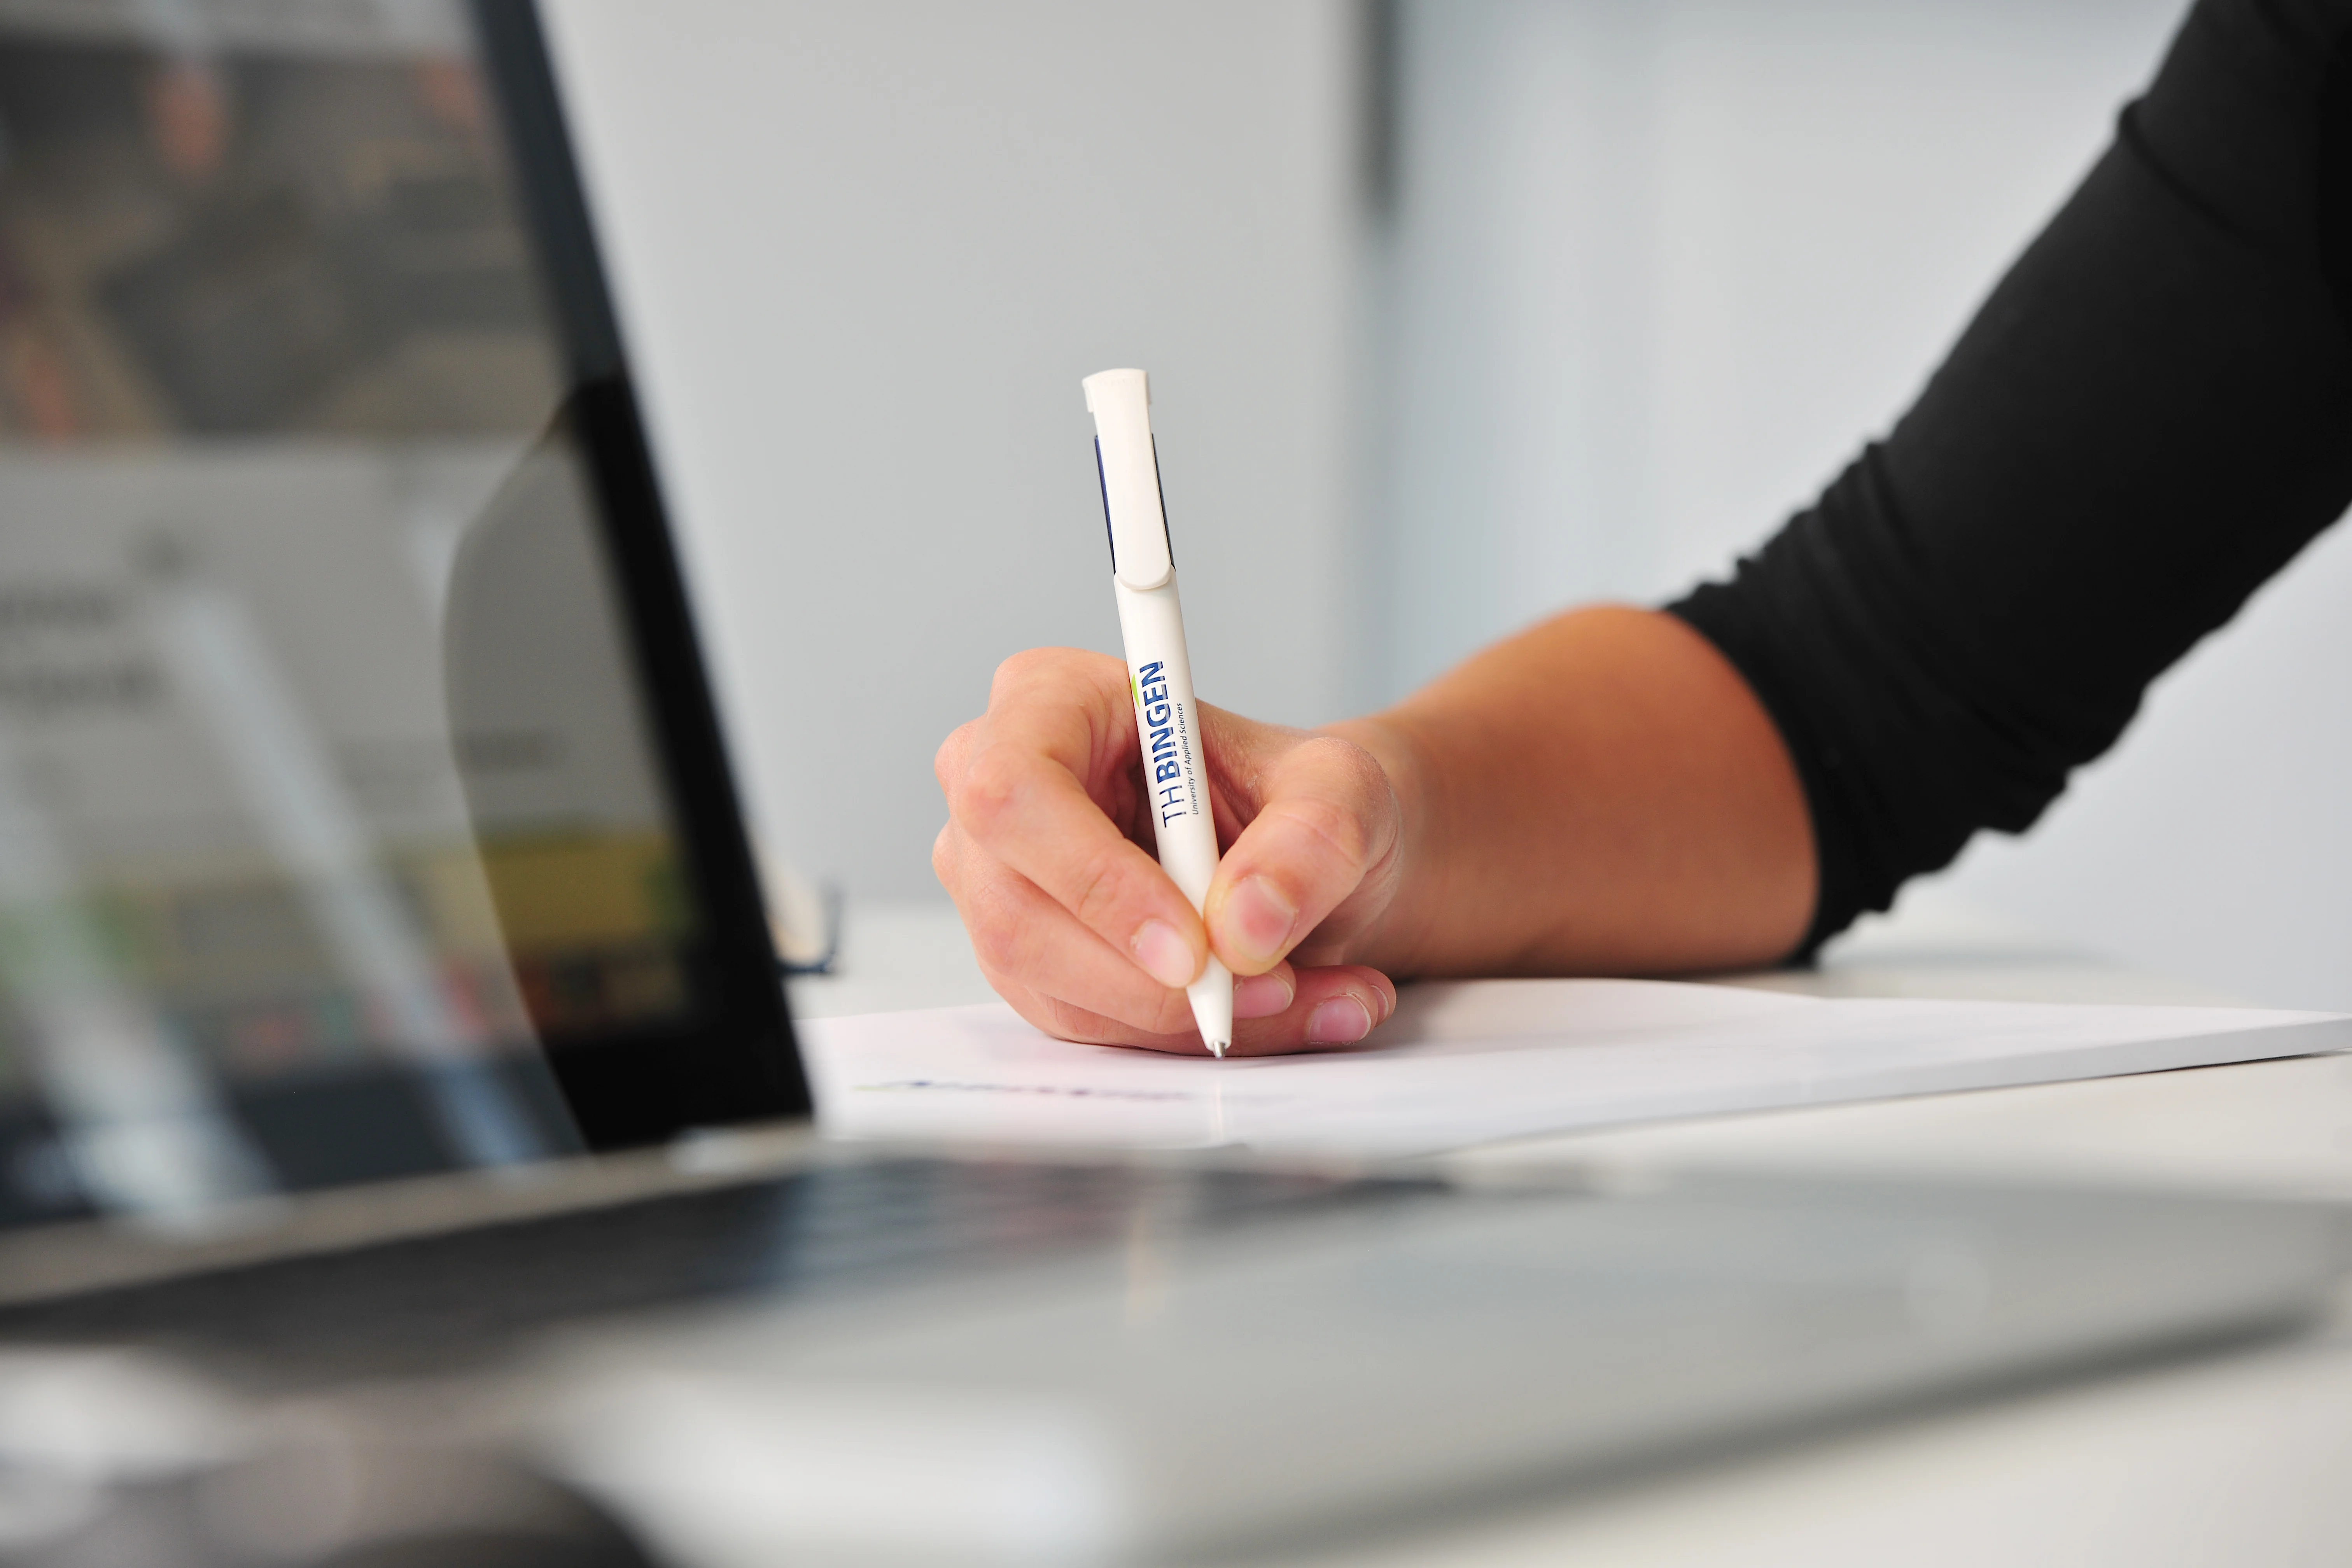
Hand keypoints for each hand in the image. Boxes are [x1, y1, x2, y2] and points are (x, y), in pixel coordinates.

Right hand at [934, 648, 1408, 1054]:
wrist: (1310, 859)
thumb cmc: (1303, 796)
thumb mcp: (1344, 789)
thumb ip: (1311, 839)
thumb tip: (1243, 926)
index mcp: (1048, 699)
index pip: (1015, 791)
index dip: (1093, 878)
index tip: (1193, 947)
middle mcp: (1001, 793)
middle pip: (1017, 911)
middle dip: (1148, 979)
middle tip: (1269, 988)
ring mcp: (999, 885)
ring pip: (1052, 985)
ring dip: (1186, 1016)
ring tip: (1308, 996)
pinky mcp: (1029, 963)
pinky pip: (1086, 1025)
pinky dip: (1186, 1034)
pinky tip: (1277, 1010)